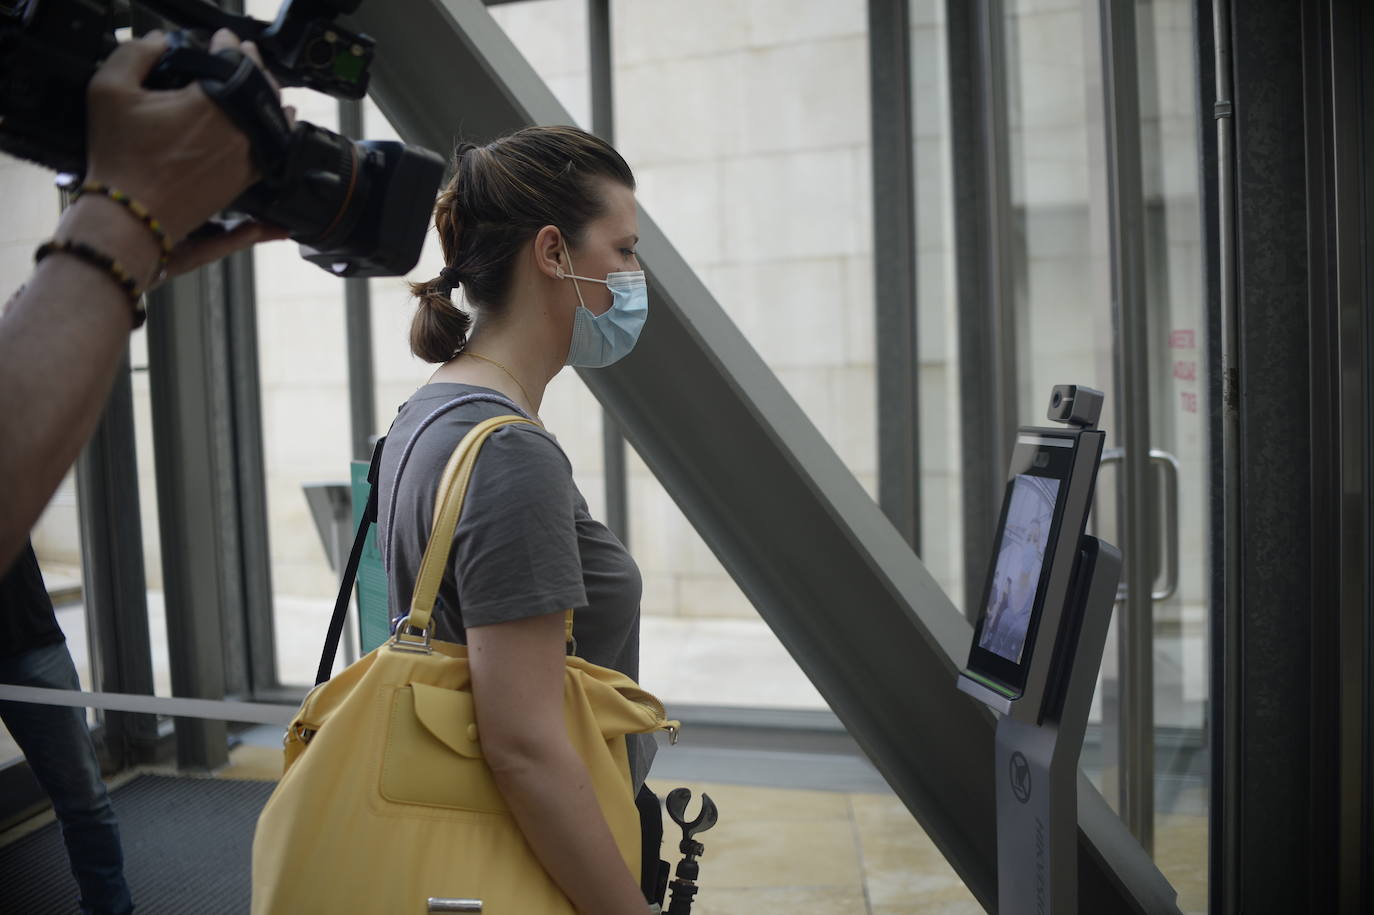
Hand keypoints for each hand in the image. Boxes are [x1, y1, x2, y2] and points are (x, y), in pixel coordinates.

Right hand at [84, 28, 287, 244]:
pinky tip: (280, 117)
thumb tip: (160, 40)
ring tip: (264, 81)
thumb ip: (134, 54)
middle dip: (254, 65)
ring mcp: (245, 155)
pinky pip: (275, 147)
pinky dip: (280, 127)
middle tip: (247, 53)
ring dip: (269, 94)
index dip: (228, 45)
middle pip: (257, 87)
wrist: (132, 213)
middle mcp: (236, 128)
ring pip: (271, 116)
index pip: (230, 62)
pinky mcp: (246, 178)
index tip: (223, 38)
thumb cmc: (119, 155)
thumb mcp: (109, 91)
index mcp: (209, 102)